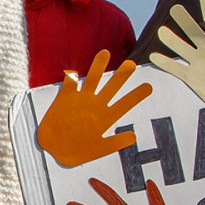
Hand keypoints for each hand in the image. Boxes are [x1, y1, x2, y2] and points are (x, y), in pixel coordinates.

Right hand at [36, 50, 150, 167]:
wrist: (55, 150)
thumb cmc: (78, 151)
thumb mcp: (99, 149)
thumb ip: (115, 143)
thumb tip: (134, 136)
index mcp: (106, 117)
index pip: (124, 104)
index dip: (136, 95)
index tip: (149, 87)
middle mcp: (95, 105)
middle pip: (111, 87)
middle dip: (121, 76)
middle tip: (132, 65)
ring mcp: (81, 100)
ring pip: (92, 80)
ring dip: (98, 67)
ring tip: (105, 53)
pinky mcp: (65, 99)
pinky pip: (69, 84)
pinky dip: (71, 78)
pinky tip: (73, 73)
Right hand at [148, 0, 204, 115]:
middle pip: (192, 32)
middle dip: (184, 20)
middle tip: (175, 8)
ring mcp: (198, 63)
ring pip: (181, 47)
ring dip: (172, 40)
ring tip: (162, 30)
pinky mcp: (192, 77)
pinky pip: (175, 68)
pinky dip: (165, 62)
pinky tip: (155, 56)